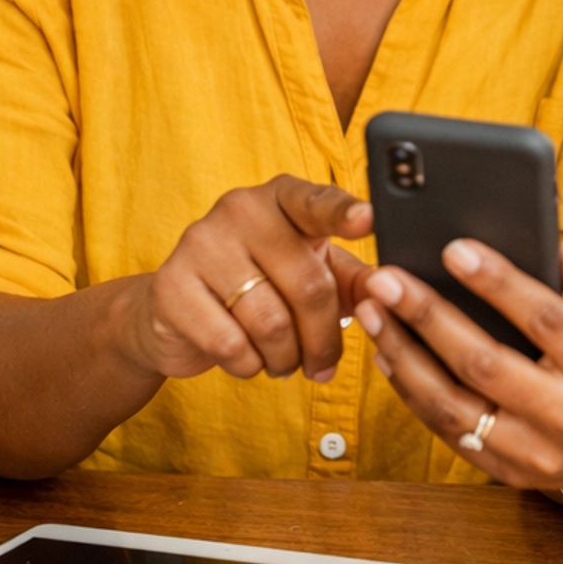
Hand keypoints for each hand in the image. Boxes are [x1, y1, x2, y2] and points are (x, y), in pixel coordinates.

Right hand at [125, 176, 372, 385]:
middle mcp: (240, 208)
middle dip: (323, 339)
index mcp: (282, 198)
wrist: (173, 310)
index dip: (344, 213)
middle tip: (322, 364)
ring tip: (284, 362)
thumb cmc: (257, 285)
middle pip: (308, 285)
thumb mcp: (309, 273)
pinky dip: (250, 365)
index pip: (317, 202)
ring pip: (272, 322)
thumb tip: (390, 292)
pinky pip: (232, 344)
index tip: (369, 219)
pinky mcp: (172, 286)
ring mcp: (201, 243)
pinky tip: (248, 360)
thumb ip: (352, 280)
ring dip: (287, 358)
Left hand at [353, 239, 562, 503]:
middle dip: (429, 318)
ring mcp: (534, 452)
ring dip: (405, 356)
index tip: (455, 250)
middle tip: (387, 280)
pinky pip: (448, 431)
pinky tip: (389, 354)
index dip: (499, 284)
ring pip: (454, 405)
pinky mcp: (507, 472)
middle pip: (485, 364)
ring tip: (372, 313)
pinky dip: (412, 393)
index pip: (546, 321)